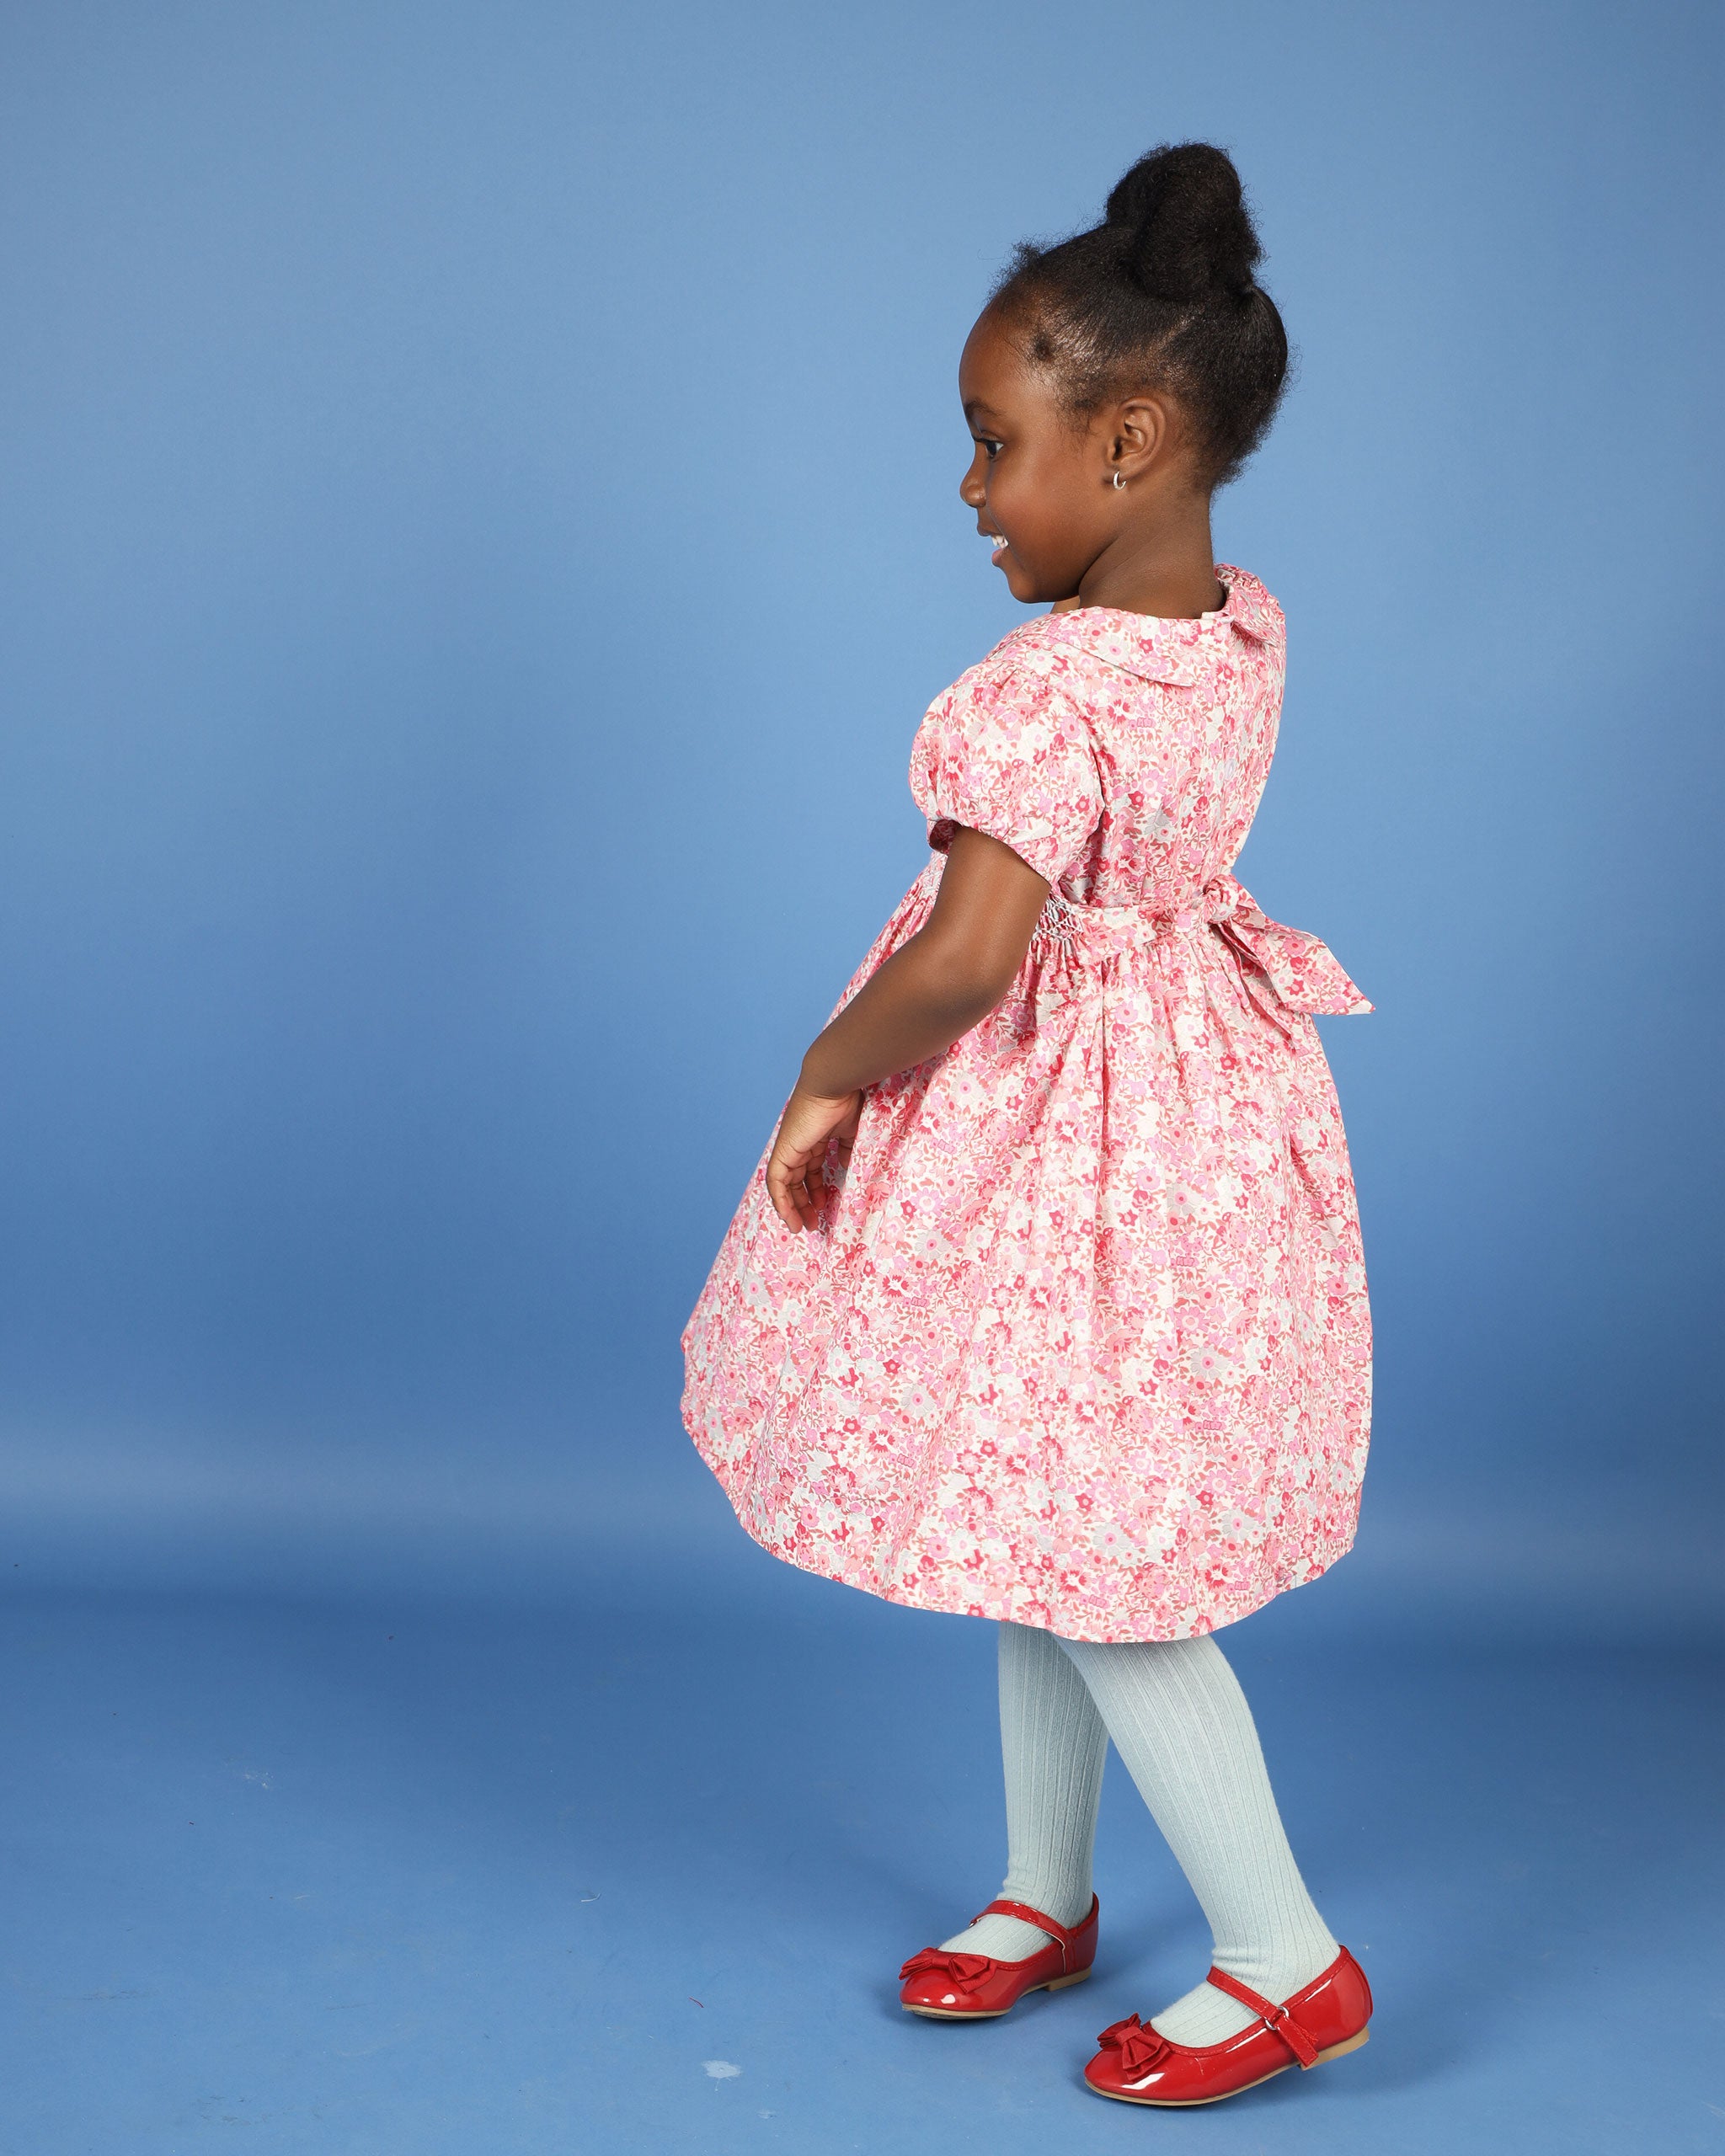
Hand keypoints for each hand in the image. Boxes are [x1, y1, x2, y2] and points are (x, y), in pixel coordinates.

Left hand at [766, 1085, 861, 1231]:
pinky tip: (788, 1216)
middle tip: (813, 1222)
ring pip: (785, 1184)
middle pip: (797, 1180)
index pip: (811, 1169)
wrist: (833, 1085)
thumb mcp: (853, 1131)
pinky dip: (781, 1200)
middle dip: (805, 1203)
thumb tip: (847, 1166)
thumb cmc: (848, 1102)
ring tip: (803, 1226)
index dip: (816, 1189)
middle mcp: (800, 1144)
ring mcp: (790, 1147)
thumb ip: (848, 1150)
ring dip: (793, 1207)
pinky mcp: (784, 1151)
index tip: (824, 1206)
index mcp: (816, 1138)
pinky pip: (777, 1181)